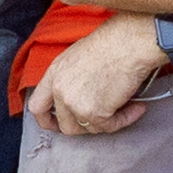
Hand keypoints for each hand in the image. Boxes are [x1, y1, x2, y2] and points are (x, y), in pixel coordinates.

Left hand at [31, 16, 169, 136]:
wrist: (129, 43)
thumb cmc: (111, 43)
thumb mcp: (77, 58)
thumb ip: (69, 80)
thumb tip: (77, 97)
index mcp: (54, 74)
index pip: (37, 107)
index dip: (47, 120)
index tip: (57, 125)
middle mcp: (60, 90)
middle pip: (66, 125)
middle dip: (85, 125)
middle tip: (103, 117)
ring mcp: (75, 104)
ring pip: (90, 129)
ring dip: (109, 121)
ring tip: (125, 105)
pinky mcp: (95, 113)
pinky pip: (110, 127)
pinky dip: (125, 119)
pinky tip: (136, 107)